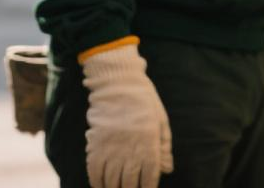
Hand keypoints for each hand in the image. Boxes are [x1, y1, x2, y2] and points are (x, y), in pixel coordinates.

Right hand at [80, 44, 173, 187]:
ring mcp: (111, 150)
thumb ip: (164, 146)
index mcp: (149, 143)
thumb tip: (168, 169)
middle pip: (129, 184)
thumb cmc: (144, 102)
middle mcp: (130, 150)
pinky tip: (101, 185)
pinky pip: (94, 174)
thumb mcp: (161, 120)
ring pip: (111, 182)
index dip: (148, 187)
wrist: (119, 85)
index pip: (149, 177)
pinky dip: (97, 183)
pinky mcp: (95, 147)